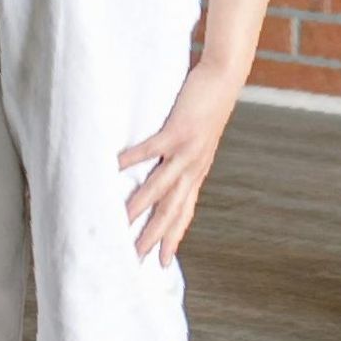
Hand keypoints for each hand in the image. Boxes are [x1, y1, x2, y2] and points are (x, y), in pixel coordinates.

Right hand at [118, 59, 238, 267]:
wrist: (226, 78)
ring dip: (140, 207)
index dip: (174, 238)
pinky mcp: (178, 130)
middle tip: (137, 259)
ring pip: (161, 187)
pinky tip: (114, 169)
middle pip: (171, 210)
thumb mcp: (198, 139)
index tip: (161, 263)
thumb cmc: (209, 106)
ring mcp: (187, 150)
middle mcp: (194, 167)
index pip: (185, 212)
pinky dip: (132, 160)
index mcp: (197, 171)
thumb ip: (181, 157)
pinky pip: (151, 150)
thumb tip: (163, 170)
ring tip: (121, 224)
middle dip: (154, 236)